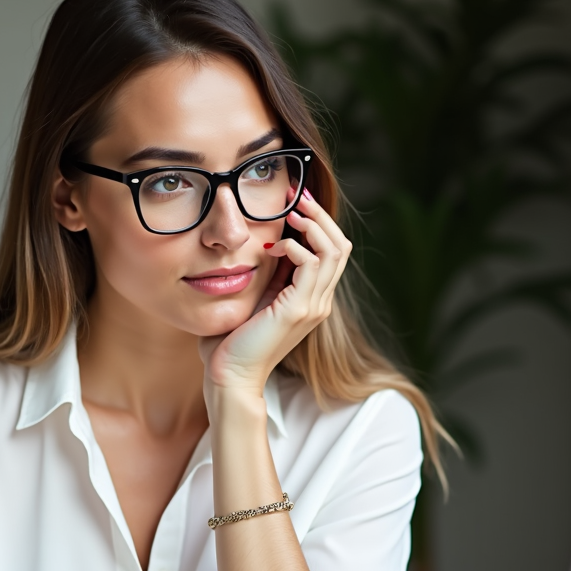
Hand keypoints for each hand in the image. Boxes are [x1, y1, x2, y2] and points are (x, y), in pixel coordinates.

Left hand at [199, 189, 351, 398]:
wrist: (230, 376)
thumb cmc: (231, 343)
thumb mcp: (252, 298)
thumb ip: (264, 275)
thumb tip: (260, 245)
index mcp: (310, 300)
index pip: (329, 252)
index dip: (316, 223)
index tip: (292, 201)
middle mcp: (319, 302)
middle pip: (340, 246)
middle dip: (320, 215)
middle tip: (296, 194)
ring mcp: (313, 307)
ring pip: (334, 250)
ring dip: (314, 223)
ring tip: (292, 208)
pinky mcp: (299, 309)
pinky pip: (311, 263)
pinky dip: (296, 246)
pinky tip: (273, 246)